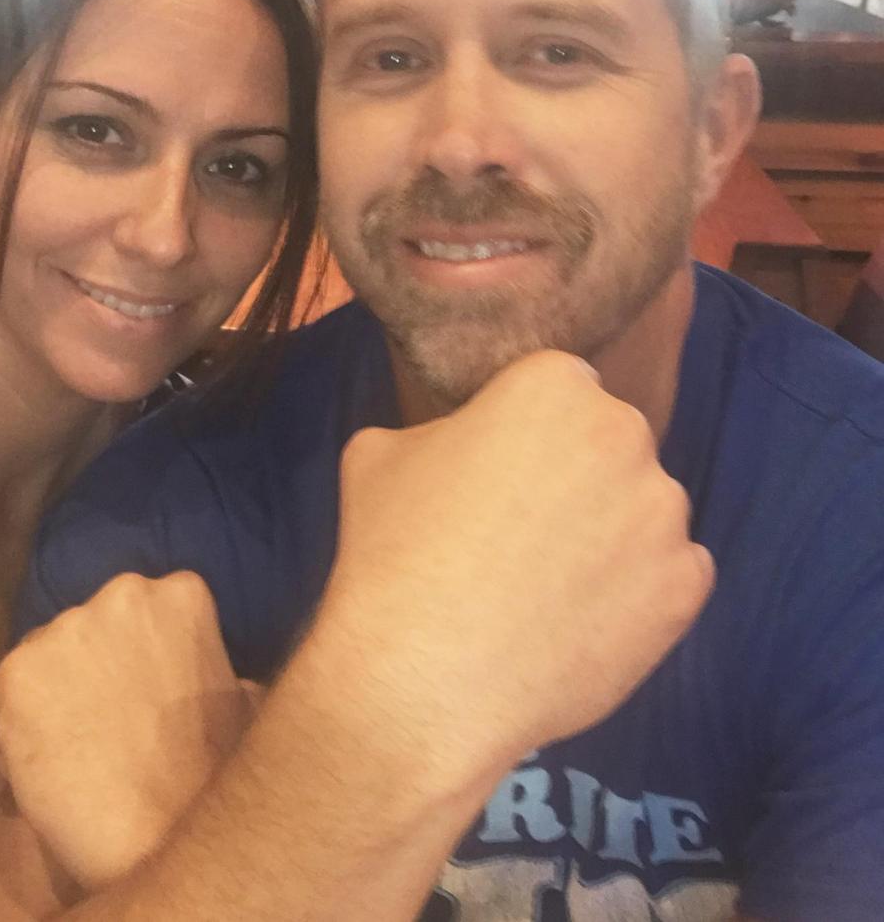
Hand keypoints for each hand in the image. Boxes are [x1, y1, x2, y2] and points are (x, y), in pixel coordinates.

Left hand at [0, 572, 260, 891]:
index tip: (134, 697)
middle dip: (84, 671)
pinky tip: (36, 776)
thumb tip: (215, 675)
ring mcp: (66, 629)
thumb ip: (207, 662)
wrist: (163, 830)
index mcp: (179, 592)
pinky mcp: (16, 674)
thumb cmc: (213, 770)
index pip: (135, 612)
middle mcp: (121, 593)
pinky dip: (6, 743)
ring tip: (65, 756)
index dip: (127, 659)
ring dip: (45, 704)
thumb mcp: (238, 693)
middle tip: (98, 725)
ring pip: (37, 665)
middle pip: (81, 630)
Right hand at [316, 351, 713, 790]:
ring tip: (547, 588)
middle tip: (520, 534)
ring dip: (609, 535)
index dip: (526, 433)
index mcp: (553, 384)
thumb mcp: (379, 453)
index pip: (559, 390)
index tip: (496, 475)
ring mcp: (663, 511)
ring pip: (643, 509)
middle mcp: (623, 432)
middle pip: (609, 443)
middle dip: (575, 477)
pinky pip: (672, 574)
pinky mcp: (685, 586)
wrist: (425, 680)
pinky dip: (638, 594)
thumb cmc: (392, 552)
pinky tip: (581, 621)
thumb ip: (439, 429)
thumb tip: (461, 444)